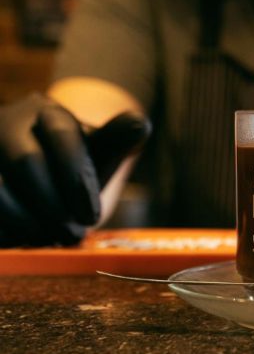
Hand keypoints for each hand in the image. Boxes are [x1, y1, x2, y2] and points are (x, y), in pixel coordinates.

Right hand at [0, 94, 150, 246]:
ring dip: (25, 222)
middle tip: (73, 234)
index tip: (92, 216)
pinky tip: (22, 240)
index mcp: (46, 113)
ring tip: (50, 239)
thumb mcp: (98, 150)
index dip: (77, 176)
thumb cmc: (73, 165)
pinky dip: (3, 229)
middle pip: (26, 163)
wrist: (40, 175)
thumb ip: (118, 138)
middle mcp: (8, 126)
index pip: (62, 135)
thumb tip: (140, 123)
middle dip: (53, 205)